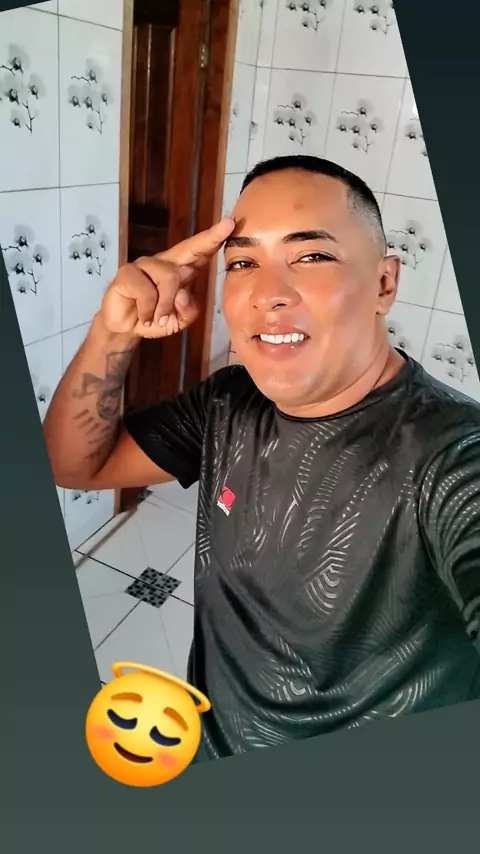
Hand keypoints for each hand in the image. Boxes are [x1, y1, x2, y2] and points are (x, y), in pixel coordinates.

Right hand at [99, 217, 234, 337]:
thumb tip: (183, 293)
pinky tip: (143, 315)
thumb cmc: (154, 319)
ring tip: (156, 318)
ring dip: (165, 306)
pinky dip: (148, 310)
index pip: (199, 252)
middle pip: (188, 247)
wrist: (125, 328)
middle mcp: (164, 262)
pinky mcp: (127, 273)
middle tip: (228, 225)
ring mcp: (145, 265)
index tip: (230, 224)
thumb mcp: (178, 321)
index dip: (214, 238)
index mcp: (180, 270)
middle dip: (209, 238)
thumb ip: (188, 310)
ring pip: (170, 278)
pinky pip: (147, 291)